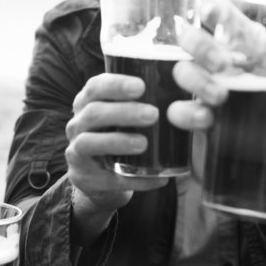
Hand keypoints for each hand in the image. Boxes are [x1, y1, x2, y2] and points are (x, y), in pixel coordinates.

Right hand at [66, 73, 167, 214]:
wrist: (102, 180)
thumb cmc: (119, 137)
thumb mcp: (122, 117)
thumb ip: (142, 102)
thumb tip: (189, 89)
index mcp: (87, 103)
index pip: (95, 87)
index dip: (115, 84)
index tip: (141, 86)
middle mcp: (76, 125)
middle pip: (94, 113)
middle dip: (123, 112)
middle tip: (153, 114)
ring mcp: (76, 153)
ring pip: (89, 143)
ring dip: (118, 142)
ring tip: (144, 144)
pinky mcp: (84, 179)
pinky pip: (109, 179)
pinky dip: (135, 179)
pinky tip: (157, 179)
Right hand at [168, 0, 265, 134]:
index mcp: (246, 43)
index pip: (221, 15)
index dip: (211, 8)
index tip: (212, 13)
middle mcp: (222, 62)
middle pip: (191, 38)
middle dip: (199, 45)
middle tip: (224, 65)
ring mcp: (208, 89)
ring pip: (182, 71)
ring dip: (195, 80)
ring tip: (221, 98)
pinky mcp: (201, 119)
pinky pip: (178, 110)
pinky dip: (186, 113)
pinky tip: (207, 120)